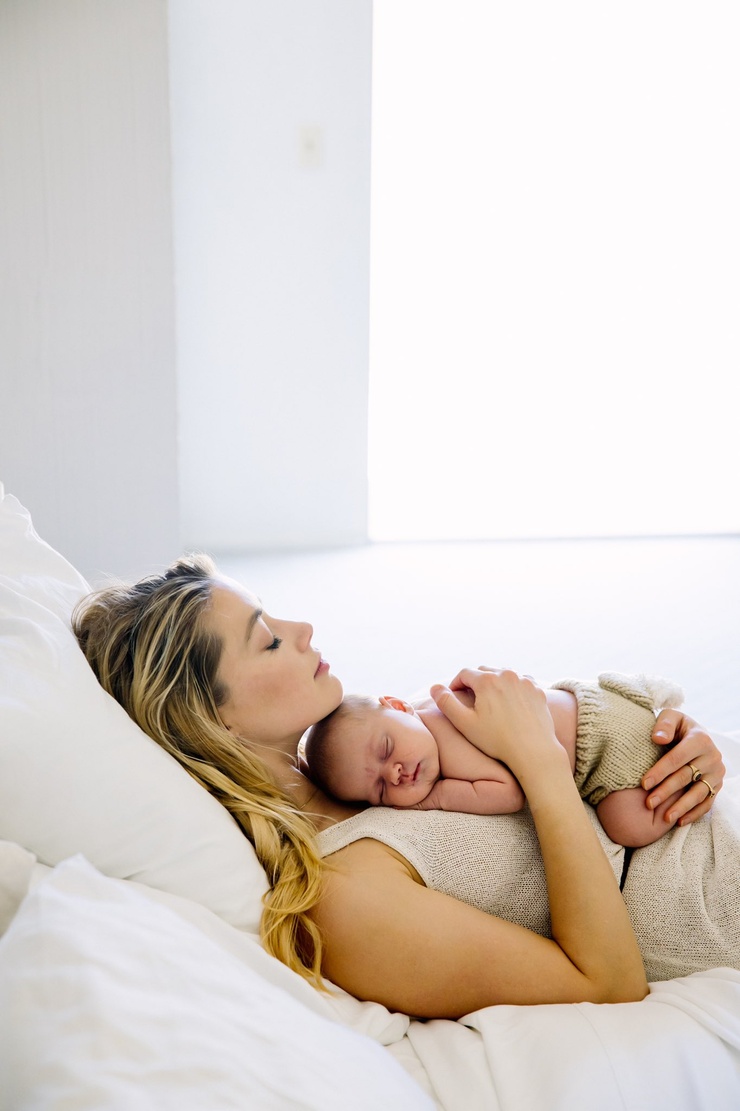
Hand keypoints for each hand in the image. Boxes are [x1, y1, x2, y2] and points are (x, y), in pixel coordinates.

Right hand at [431, 667, 560, 775]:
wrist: (533, 751)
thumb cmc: (497, 740)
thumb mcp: (464, 723)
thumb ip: (446, 703)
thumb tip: (434, 688)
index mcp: (487, 680)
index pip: (464, 673)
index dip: (455, 684)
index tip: (453, 696)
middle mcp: (507, 674)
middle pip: (484, 671)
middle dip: (474, 682)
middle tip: (470, 699)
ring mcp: (524, 681)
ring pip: (503, 675)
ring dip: (493, 683)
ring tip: (489, 700)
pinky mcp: (537, 690)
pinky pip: (520, 682)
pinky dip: (512, 688)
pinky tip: (509, 702)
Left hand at [641, 710, 725, 825]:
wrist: (695, 735)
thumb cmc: (677, 727)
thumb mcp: (671, 717)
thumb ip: (664, 724)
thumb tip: (658, 738)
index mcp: (700, 739)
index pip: (677, 758)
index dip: (660, 771)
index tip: (644, 783)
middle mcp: (713, 756)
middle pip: (686, 777)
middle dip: (666, 791)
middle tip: (648, 803)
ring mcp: (717, 773)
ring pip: (698, 793)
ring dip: (681, 807)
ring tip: (665, 818)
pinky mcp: (718, 786)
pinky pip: (707, 803)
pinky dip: (694, 813)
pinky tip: (680, 821)